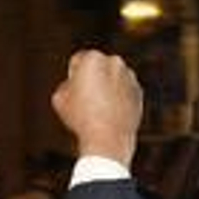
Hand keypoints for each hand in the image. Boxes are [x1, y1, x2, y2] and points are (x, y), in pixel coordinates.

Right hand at [51, 50, 142, 166]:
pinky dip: (118, 98)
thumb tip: (73, 85)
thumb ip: (66, 85)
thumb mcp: (59, 99)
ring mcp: (129, 77)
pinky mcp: (138, 92)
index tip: (73, 89)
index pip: (78, 60)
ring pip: (113, 78)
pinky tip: (110, 114)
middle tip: (85, 99)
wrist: (108, 139)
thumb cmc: (81, 118)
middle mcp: (114, 62)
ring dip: (106, 87)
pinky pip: (124, 91)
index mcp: (93, 59)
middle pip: (98, 67)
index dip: (72, 75)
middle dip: (92, 78)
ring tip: (98, 109)